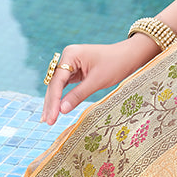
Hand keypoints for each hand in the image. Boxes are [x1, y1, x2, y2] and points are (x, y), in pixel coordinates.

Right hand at [41, 34, 157, 125]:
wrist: (130, 55)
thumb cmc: (116, 64)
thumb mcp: (97, 81)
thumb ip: (78, 95)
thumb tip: (61, 111)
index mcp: (71, 54)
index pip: (57, 81)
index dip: (53, 101)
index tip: (51, 118)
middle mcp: (68, 57)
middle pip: (55, 83)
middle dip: (51, 103)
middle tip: (47, 122)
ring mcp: (71, 63)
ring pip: (58, 86)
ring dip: (54, 102)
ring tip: (48, 120)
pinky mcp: (76, 70)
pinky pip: (65, 85)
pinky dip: (62, 97)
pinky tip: (57, 110)